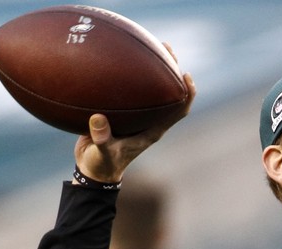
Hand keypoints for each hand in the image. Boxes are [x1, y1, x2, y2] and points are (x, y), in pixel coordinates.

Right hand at [74, 43, 195, 182]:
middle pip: (169, 93)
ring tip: (150, 44)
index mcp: (153, 131)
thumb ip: (101, 138)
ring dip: (154, 68)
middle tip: (167, 48)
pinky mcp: (124, 113)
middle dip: (171, 70)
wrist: (93, 170)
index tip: (187, 75)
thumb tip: (98, 119)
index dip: (187, 93)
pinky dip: (129, 74)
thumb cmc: (102, 164)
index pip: (178, 110)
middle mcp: (150, 121)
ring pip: (152, 89)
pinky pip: (131, 90)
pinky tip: (118, 57)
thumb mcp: (101, 153)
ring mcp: (139, 116)